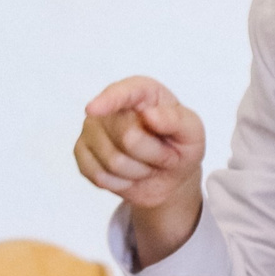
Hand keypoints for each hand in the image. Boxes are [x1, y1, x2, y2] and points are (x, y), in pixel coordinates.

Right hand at [76, 77, 206, 264]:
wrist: (169, 176)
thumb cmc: (180, 146)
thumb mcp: (192, 132)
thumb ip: (176, 120)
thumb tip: (149, 114)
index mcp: (142, 92)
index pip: (124, 93)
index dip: (109, 101)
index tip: (94, 110)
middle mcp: (112, 106)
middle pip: (127, 136)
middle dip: (153, 154)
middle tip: (164, 154)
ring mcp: (92, 128)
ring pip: (113, 160)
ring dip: (139, 171)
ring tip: (147, 164)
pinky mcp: (82, 152)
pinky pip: (99, 175)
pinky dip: (121, 183)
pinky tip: (130, 174)